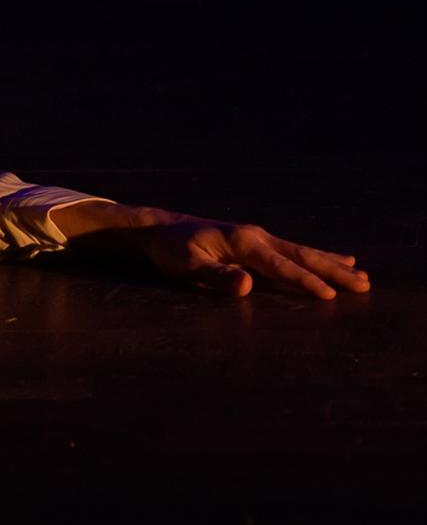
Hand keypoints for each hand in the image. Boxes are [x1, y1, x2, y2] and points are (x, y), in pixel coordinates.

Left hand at [50, 201, 370, 299]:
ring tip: (360, 273)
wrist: (159, 229)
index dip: (305, 281)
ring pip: (302, 251)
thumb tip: (247, 286)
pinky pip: (292, 249)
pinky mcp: (254, 240)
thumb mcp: (186, 266)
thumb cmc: (171, 250)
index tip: (330, 295)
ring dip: (332, 263)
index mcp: (244, 242)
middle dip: (333, 271)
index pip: (281, 266)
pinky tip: (334, 258)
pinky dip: (316, 255)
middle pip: (302, 256)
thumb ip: (216, 277)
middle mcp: (256, 236)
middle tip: (365, 285)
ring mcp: (258, 236)